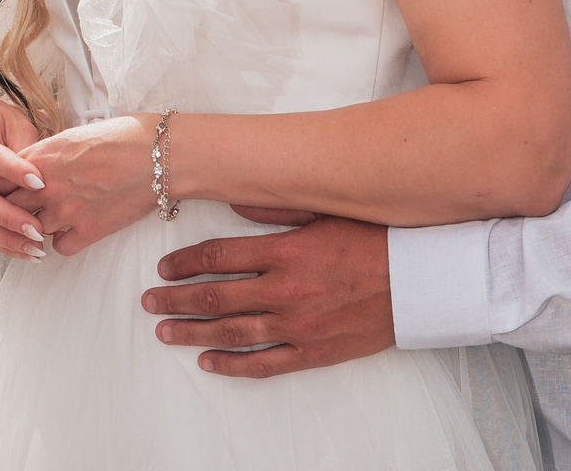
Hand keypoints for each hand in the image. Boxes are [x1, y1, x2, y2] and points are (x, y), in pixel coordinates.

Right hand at [0, 96, 47, 259]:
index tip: (40, 183)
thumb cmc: (0, 122)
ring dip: (8, 240)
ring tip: (37, 249)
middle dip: (9, 218)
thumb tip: (41, 177)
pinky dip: (5, 245)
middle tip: (38, 229)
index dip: (14, 171)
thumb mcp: (15, 122)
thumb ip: (25, 147)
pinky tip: (29, 253)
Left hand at [6, 115, 154, 255]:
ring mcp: (67, 211)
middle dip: (13, 208)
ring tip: (47, 220)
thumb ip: (52, 152)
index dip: (2, 185)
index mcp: (44, 157)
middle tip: (21, 208)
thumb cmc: (127, 136)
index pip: (0, 179)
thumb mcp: (78, 134)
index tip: (8, 188)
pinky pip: (60, 247)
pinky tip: (70, 231)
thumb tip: (41, 163)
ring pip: (30, 230)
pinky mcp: (89, 230)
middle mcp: (48, 186)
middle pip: (9, 207)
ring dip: (36, 226)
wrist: (161, 155)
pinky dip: (62, 241)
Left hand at [141, 216, 392, 376]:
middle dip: (175, 298)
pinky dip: (231, 364)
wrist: (421, 281)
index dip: (185, 262)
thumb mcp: (328, 213)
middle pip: (214, 296)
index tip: (165, 266)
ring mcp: (297, 325)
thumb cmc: (378, 240)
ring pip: (230, 332)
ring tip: (165, 331)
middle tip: (149, 301)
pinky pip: (263, 363)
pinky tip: (208, 361)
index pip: (219, 255)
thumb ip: (278, 211)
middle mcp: (285, 289)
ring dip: (192, 332)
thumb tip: (236, 206)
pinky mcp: (313, 351)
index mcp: (286, 251)